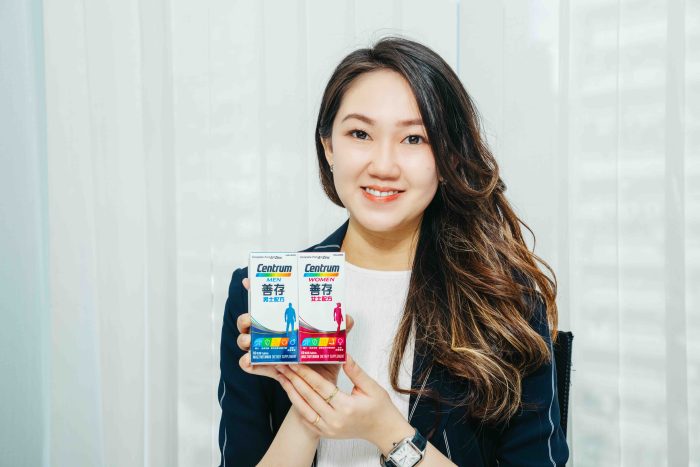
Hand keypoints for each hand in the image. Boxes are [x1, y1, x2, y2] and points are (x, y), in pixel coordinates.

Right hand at [236, 277, 354, 384]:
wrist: (322, 385)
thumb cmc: (324, 357)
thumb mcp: (332, 340)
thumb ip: (340, 329)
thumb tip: (346, 318)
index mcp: (283, 321)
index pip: (266, 303)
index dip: (254, 291)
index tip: (248, 282)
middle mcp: (271, 333)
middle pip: (248, 321)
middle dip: (245, 318)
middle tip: (251, 320)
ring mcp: (266, 350)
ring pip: (245, 341)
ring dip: (245, 339)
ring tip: (251, 341)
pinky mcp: (266, 368)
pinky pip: (250, 365)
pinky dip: (248, 363)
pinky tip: (250, 361)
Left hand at [274, 354, 414, 454]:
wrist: (383, 430)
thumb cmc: (380, 408)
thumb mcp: (372, 387)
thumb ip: (356, 371)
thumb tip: (344, 354)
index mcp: (347, 407)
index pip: (321, 386)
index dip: (306, 373)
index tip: (295, 362)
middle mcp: (335, 420)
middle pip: (308, 396)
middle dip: (294, 379)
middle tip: (283, 365)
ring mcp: (329, 429)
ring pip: (304, 409)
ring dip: (291, 392)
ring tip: (282, 377)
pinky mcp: (326, 433)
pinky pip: (307, 420)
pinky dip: (298, 406)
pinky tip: (291, 394)